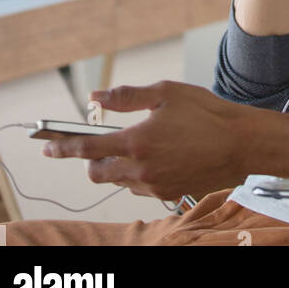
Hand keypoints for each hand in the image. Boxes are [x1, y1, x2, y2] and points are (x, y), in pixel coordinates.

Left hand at [41, 81, 276, 200]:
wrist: (240, 144)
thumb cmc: (206, 113)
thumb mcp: (165, 93)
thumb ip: (126, 97)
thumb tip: (96, 97)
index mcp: (136, 141)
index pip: (87, 148)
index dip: (64, 148)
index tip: (48, 147)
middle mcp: (140, 169)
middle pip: (97, 173)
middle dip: (90, 161)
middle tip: (97, 145)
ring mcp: (153, 185)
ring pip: (119, 181)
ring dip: (115, 167)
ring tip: (135, 146)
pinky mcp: (167, 194)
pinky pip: (140, 187)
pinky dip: (137, 174)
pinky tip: (155, 157)